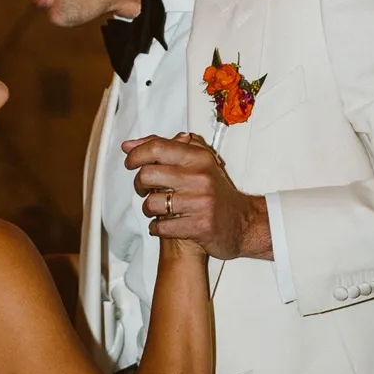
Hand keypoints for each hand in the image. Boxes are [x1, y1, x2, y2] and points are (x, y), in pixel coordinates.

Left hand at [123, 132, 271, 260]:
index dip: (136, 154)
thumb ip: (166, 149)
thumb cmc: (216, 192)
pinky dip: (156, 228)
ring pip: (151, 203)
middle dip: (139, 185)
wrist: (244, 223)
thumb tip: (129, 145)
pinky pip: (161, 227)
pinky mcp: (199, 226)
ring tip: (158, 210)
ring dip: (148, 209)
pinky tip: (164, 225)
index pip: (157, 147)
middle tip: (144, 190)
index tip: (130, 162)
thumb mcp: (199, 163)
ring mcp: (200, 202)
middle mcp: (200, 177)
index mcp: (198, 158)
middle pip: (148, 175)